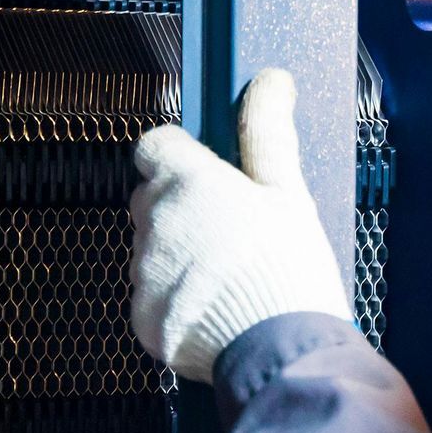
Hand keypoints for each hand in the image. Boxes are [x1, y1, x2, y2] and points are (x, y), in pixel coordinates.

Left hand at [129, 69, 351, 381]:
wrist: (279, 353)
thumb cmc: (288, 269)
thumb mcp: (288, 192)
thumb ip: (268, 133)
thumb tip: (269, 80)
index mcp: (187, 183)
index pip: (154, 145)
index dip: (179, 155)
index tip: (208, 170)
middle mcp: (153, 223)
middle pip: (152, 199)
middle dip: (183, 209)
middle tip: (233, 230)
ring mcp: (143, 274)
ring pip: (152, 250)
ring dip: (181, 256)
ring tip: (233, 277)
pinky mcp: (143, 320)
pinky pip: (154, 298)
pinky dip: (179, 301)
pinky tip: (221, 309)